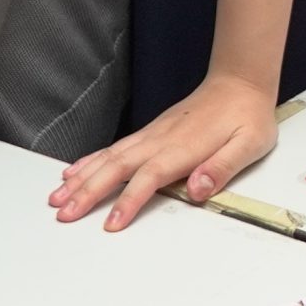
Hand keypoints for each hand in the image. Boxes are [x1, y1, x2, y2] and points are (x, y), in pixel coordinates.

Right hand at [53, 70, 277, 230]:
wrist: (240, 82)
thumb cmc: (247, 116)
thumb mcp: (249, 144)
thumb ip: (223, 167)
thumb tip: (198, 189)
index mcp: (183, 148)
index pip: (149, 177)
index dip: (128, 200)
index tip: (111, 223)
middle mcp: (160, 140)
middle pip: (117, 167)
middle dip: (88, 192)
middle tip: (64, 214)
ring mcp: (152, 135)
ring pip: (109, 157)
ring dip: (81, 177)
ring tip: (56, 197)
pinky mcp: (150, 132)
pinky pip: (113, 148)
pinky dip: (90, 160)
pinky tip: (74, 172)